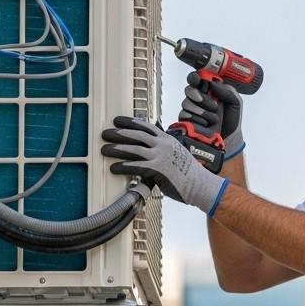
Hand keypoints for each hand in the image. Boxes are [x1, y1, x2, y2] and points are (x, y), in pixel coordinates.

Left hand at [101, 117, 226, 213]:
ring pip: (133, 149)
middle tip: (105, 133)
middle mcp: (163, 144)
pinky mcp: (157, 169)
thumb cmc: (189, 174)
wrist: (201, 185)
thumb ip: (164, 151)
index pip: (145, 126)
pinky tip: (114, 167)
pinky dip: (123, 166)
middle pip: (136, 134)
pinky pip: (136, 166)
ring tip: (104, 149)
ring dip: (116, 148)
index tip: (117, 120)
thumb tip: (150, 152)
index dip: (130, 122)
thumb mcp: (177, 155)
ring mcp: (160, 156)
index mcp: (167, 139)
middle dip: (119, 133)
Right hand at [179, 74, 243, 157]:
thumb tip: (212, 83)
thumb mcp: (235, 102)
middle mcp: (198, 98)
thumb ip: (227, 90)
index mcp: (209, 91)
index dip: (195, 77)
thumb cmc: (231, 120)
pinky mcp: (186, 120)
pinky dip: (198, 120)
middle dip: (200, 96)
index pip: (196, 79)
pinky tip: (206, 124)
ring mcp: (191, 109)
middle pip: (189, 89)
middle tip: (212, 105)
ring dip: (203, 111)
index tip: (198, 80)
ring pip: (186, 103)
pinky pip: (184, 115)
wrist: (229, 138)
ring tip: (214, 119)